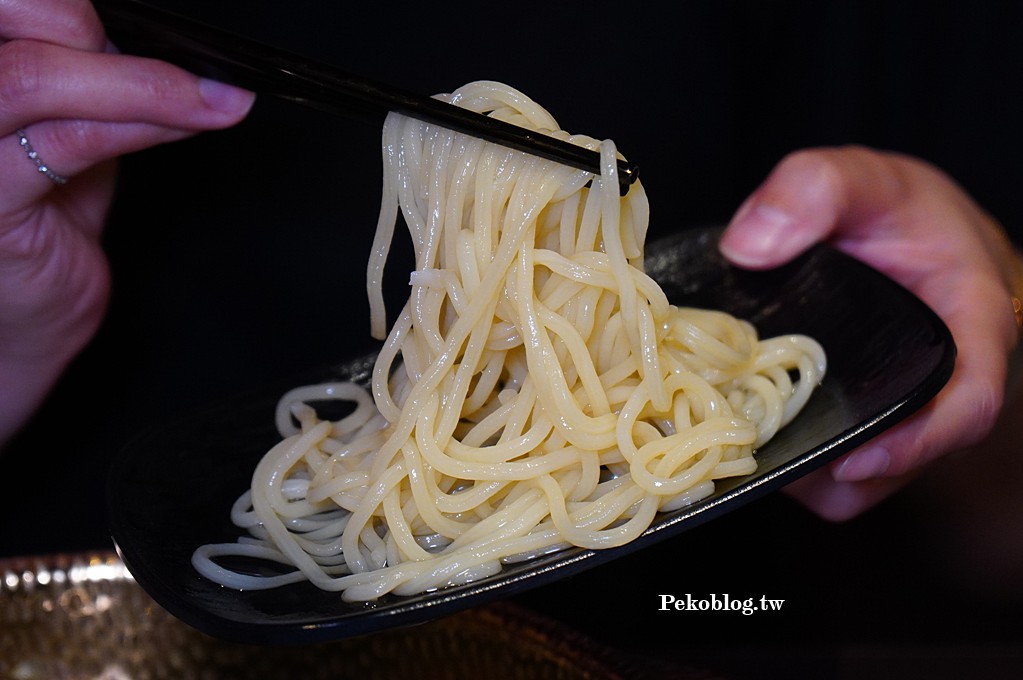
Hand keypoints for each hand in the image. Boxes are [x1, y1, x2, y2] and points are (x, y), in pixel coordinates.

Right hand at [0, 0, 253, 446]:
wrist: (17, 324)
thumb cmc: (34, 231)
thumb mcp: (68, 136)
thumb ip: (96, 85)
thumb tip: (164, 48)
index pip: (21, 6)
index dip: (78, 9)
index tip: (161, 33)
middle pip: (24, 16)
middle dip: (104, 34)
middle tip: (183, 72)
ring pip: (40, 77)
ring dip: (148, 84)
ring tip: (214, 99)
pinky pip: (70, 139)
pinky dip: (144, 122)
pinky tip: (191, 121)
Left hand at [719, 145, 1021, 519]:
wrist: (905, 233)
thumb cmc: (900, 213)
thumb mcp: (863, 178)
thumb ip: (816, 188)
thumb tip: (748, 246)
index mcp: (973, 330)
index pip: (970, 405)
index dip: (916, 444)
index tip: (850, 461)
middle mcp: (947, 389)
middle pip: (902, 459)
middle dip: (832, 466)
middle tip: (753, 441)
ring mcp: (906, 414)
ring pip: (862, 476)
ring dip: (806, 467)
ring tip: (742, 428)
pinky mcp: (869, 425)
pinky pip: (836, 470)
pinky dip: (795, 459)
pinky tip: (748, 422)